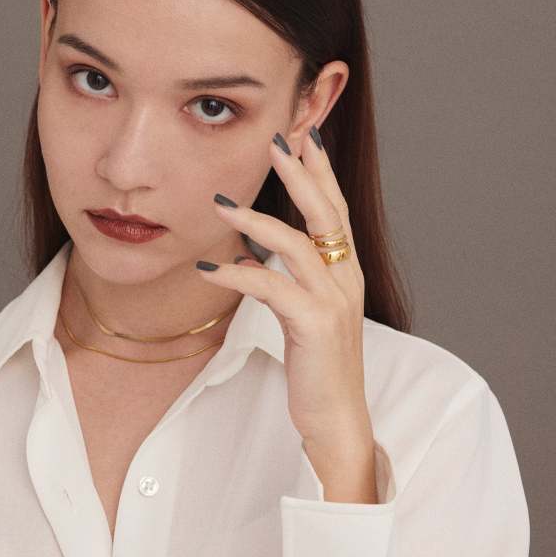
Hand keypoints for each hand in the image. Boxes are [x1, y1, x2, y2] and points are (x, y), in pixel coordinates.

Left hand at [196, 128, 374, 469]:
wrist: (338, 419)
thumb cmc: (318, 365)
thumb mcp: (305, 314)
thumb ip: (286, 279)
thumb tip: (251, 254)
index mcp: (346, 272)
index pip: (335, 210)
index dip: (321, 172)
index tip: (305, 138)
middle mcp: (346, 279)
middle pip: (326, 213)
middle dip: (301, 173)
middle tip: (277, 140)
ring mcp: (334, 300)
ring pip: (297, 243)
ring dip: (256, 218)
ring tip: (219, 202)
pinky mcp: (315, 324)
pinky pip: (271, 287)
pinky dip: (237, 273)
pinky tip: (208, 268)